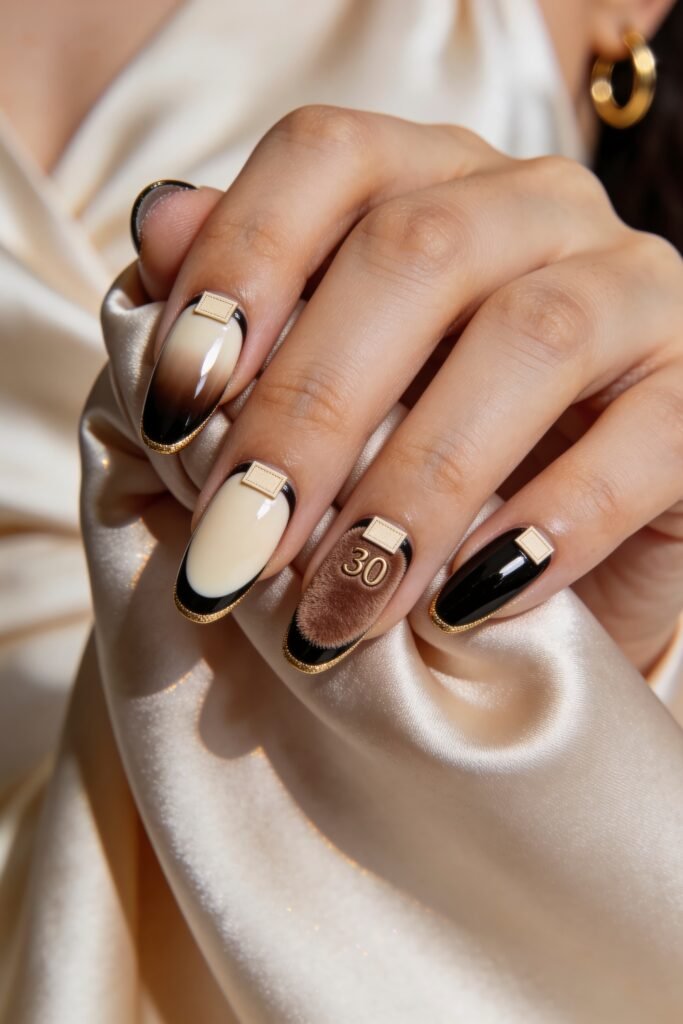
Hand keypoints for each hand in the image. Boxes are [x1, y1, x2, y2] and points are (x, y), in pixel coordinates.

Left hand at [134, 105, 682, 673]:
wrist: (535, 558)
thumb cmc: (401, 462)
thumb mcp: (314, 389)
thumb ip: (246, 306)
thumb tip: (158, 229)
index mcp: (428, 180)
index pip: (327, 159)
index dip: (238, 266)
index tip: (170, 406)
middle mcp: (537, 209)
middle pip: (418, 251)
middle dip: (308, 411)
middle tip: (236, 549)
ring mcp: (633, 290)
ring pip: (529, 339)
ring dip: (416, 483)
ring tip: (339, 602)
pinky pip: (642, 443)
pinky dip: (547, 528)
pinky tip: (464, 604)